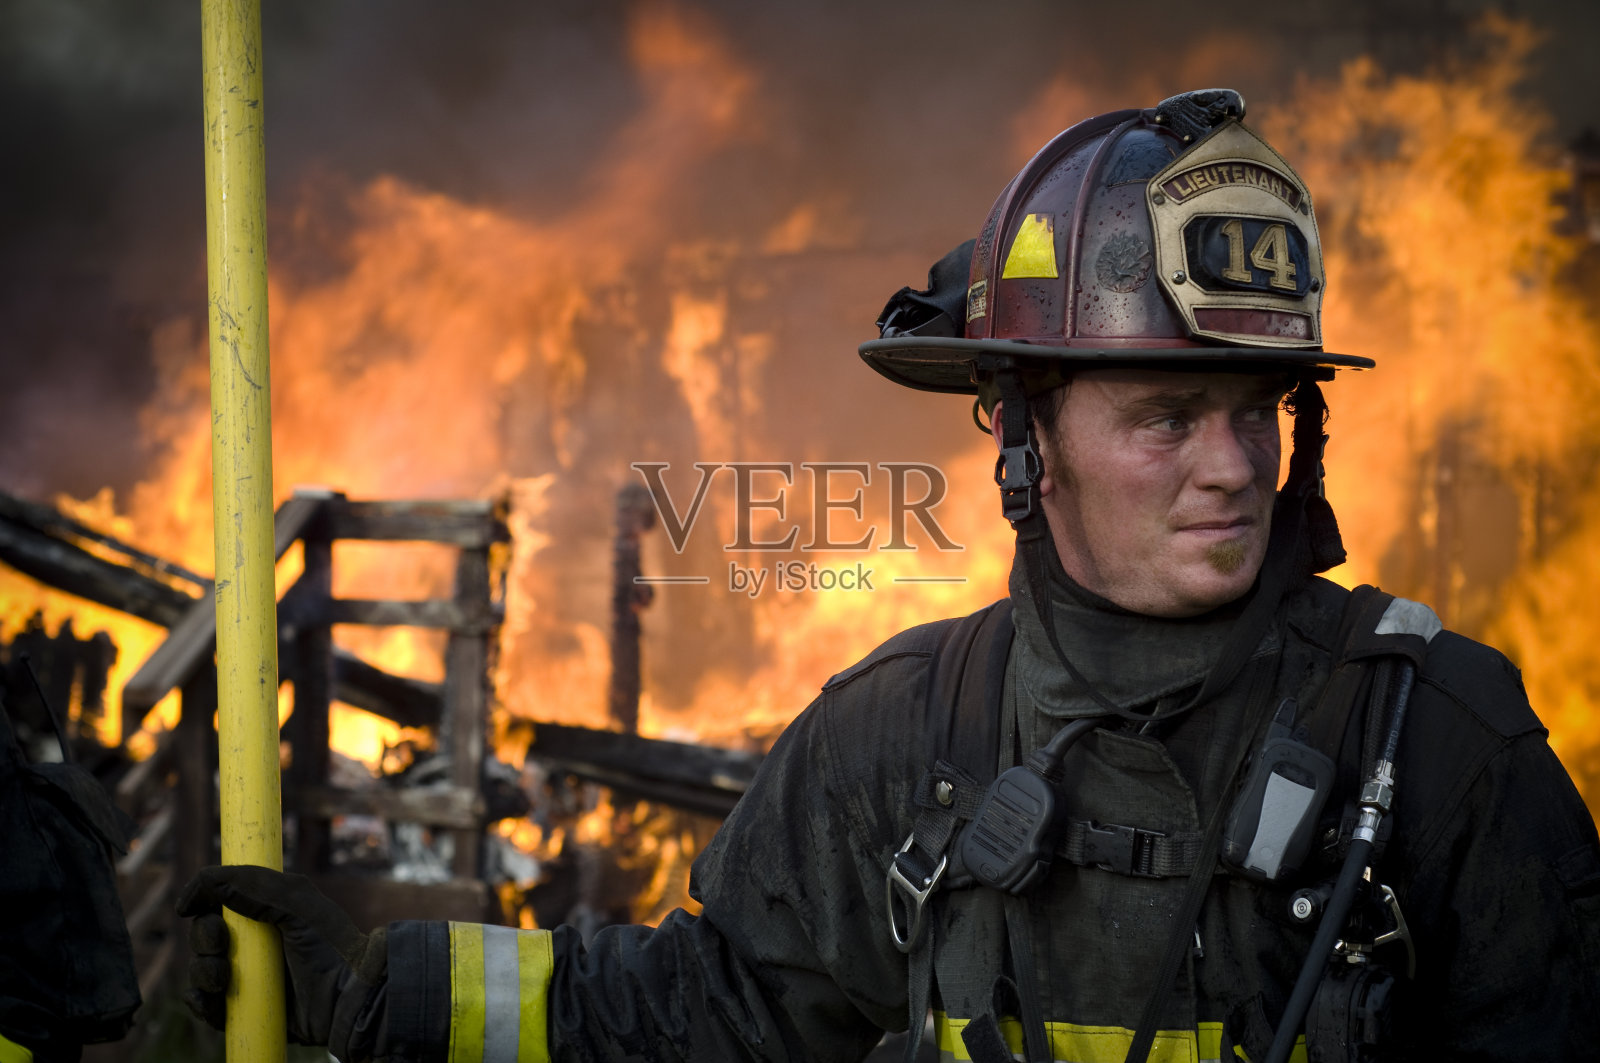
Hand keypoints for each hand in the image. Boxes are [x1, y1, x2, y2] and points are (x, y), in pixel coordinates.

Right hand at [177, 865, 386, 1059]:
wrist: (347, 997)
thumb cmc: (330, 945)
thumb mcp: (297, 903)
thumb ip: (254, 886)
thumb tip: (205, 882)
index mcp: (266, 910)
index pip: (220, 900)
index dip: (203, 901)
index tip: (189, 907)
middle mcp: (254, 941)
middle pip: (205, 933)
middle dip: (204, 936)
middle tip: (220, 942)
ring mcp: (247, 974)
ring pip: (201, 969)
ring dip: (202, 970)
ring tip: (222, 977)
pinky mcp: (243, 1007)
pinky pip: (205, 1004)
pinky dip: (200, 1001)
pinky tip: (208, 998)